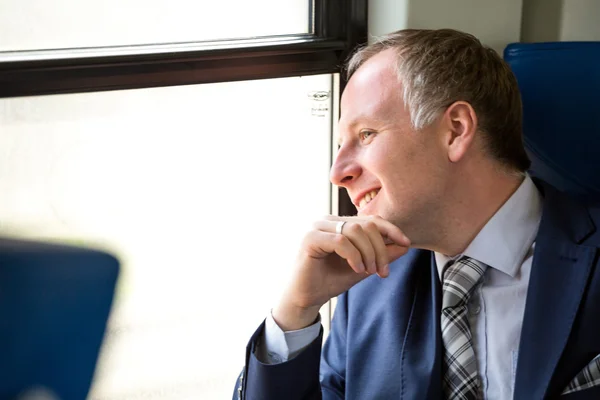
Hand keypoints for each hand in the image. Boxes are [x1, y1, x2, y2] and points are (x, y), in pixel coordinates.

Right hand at [272, 215, 409, 330]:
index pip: (371, 219)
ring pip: (355, 231)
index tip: (406, 244)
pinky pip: (341, 241)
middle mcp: (328, 221)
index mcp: (340, 223)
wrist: (306, 297)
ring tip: (369, 271)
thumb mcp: (364, 267)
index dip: (391, 229)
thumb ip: (382, 255)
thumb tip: (405, 245)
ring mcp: (318, 227)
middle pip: (366, 224)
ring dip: (369, 253)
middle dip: (380, 248)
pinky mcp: (310, 238)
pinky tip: (357, 269)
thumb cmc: (331, 280)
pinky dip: (354, 256)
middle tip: (382, 271)